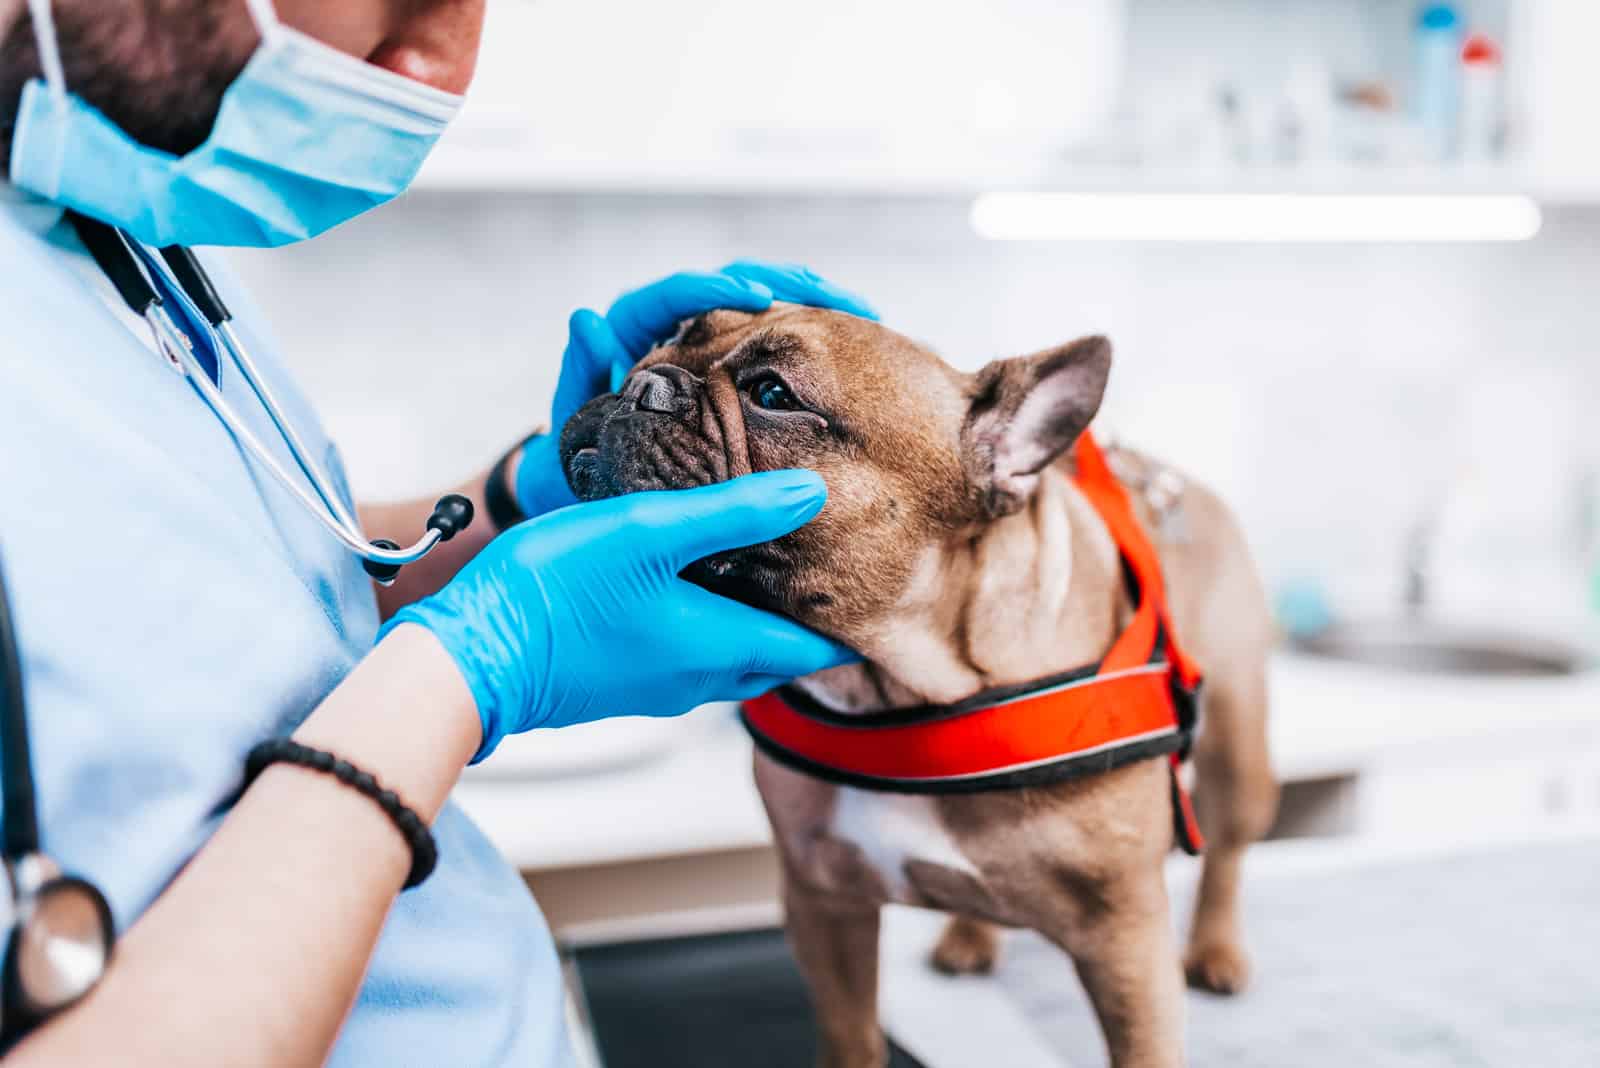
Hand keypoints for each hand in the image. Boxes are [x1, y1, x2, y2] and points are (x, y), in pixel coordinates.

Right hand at [384, 470, 855, 759]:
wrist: (470, 658)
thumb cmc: (558, 592)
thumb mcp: (652, 532)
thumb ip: (736, 511)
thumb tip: (813, 492)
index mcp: (722, 648)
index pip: (813, 650)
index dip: (844, 621)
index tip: (868, 584)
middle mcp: (700, 680)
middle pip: (777, 657)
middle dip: (803, 621)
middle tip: (821, 568)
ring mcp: (658, 686)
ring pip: (732, 657)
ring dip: (754, 619)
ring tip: (763, 564)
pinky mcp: (623, 679)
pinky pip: (689, 655)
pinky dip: (710, 622)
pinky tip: (690, 579)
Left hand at [514, 262, 875, 517]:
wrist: (589, 491)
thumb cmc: (575, 462)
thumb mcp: (578, 420)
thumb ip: (582, 374)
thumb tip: (585, 316)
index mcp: (634, 325)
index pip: (679, 292)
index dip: (718, 289)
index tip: (759, 298)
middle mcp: (676, 323)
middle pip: (738, 280)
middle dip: (790, 282)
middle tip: (841, 299)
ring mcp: (710, 343)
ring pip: (767, 304)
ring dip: (815, 303)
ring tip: (863, 314)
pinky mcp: (734, 368)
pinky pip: (776, 341)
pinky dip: (813, 338)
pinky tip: (857, 346)